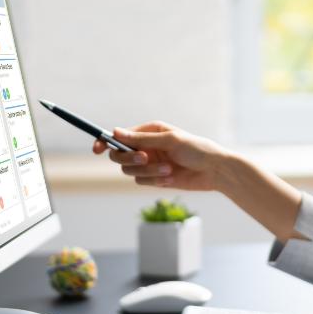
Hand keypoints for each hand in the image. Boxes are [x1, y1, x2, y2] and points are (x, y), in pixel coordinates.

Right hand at [92, 121, 225, 189]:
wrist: (215, 171)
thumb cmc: (197, 149)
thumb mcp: (170, 140)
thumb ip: (142, 139)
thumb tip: (115, 132)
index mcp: (149, 131)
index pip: (118, 136)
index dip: (105, 142)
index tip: (97, 150)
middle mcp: (146, 146)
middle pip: (119, 156)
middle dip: (130, 159)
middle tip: (146, 159)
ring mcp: (150, 163)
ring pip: (130, 172)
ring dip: (148, 172)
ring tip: (169, 171)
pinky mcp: (155, 178)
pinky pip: (142, 182)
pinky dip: (154, 181)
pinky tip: (171, 178)